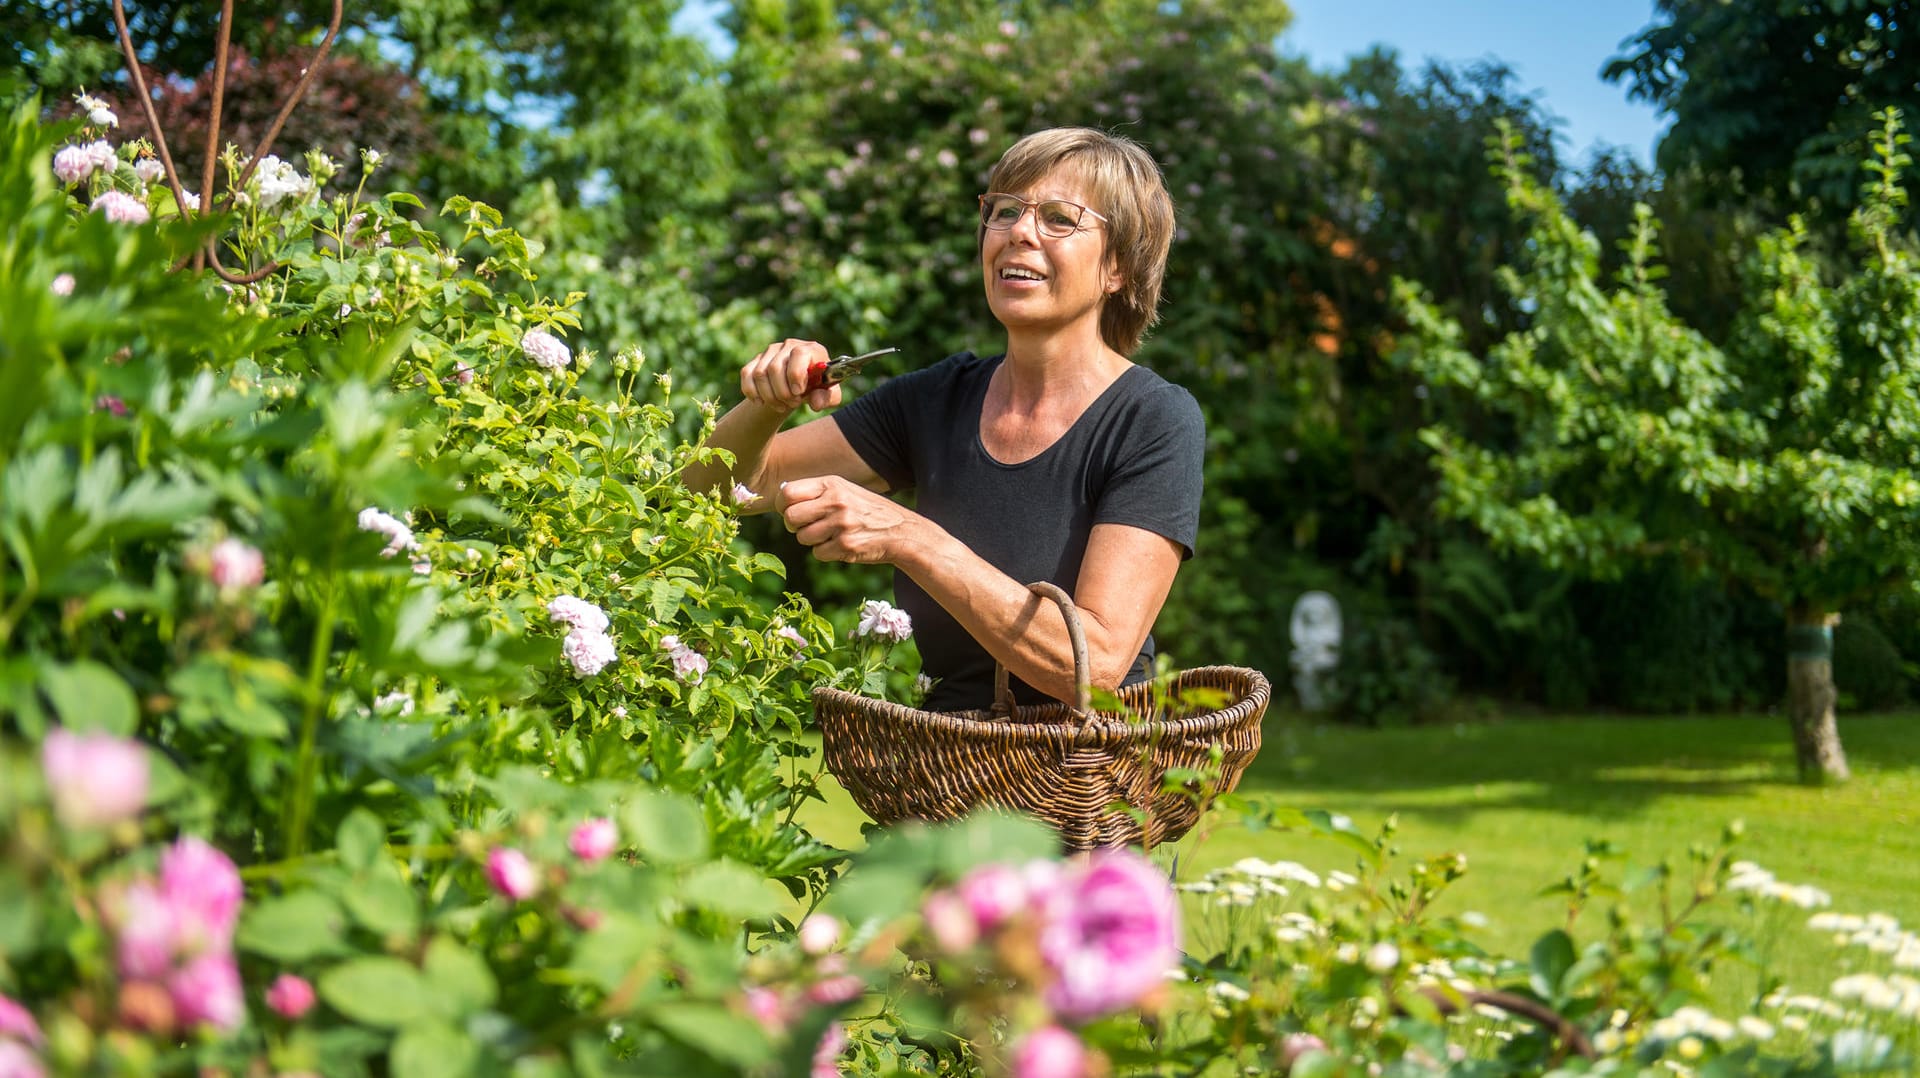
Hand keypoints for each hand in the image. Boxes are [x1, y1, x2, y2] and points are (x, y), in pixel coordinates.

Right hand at [742, 338, 841, 414]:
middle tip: (792, 404)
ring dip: (769, 396)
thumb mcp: (829, 396)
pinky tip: (760, 402)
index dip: (796, 374)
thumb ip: (827, 399)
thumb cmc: (818, 389)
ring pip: (760, 374)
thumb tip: (816, 402)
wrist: (800, 387)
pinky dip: (752, 392)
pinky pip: (747, 374)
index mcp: (812, 349)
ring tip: (781, 406)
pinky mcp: (757, 360)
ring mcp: (771, 351)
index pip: (799, 354)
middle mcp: (790, 345)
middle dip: (782, 392)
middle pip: (775, 368)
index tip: (798, 393)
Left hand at [777, 475, 919, 564]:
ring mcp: (841, 525)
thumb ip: (817, 493)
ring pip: (802, 537)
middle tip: (805, 526)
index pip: (788, 493)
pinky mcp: (846, 546)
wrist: (900, 531)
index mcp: (832, 484)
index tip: (789, 511)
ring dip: (811, 540)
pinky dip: (825, 552)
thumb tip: (783, 498)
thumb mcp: (846, 491)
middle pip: (791, 517)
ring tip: (829, 535)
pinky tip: (840, 545)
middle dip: (794, 526)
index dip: (783, 505)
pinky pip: (818, 553)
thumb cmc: (866, 510)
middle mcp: (836, 502)